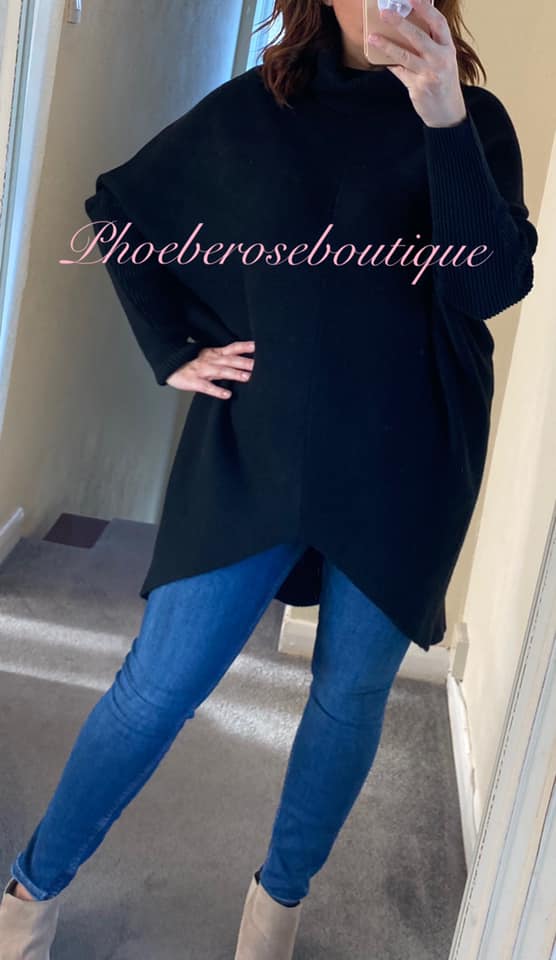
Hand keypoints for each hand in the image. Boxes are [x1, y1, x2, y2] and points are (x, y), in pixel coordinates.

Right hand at [166, 340, 254, 397]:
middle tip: (260, 366)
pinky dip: (217, 391)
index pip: (233, 348)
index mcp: (215, 353)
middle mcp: (211, 360)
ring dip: (234, 374)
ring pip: (221, 372)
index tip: (258, 346)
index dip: (245, 347)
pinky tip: (227, 395)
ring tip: (247, 378)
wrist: (169, 365)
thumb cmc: (192, 362)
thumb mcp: (209, 355)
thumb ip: (224, 357)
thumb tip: (243, 360)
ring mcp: (203, 370)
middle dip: (245, 362)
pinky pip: (207, 387)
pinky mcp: (194, 381)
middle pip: (231, 360)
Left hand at [368, 0, 466, 127]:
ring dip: (386, 45)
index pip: (438, 23)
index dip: (425, 8)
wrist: (447, 111)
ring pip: (404, 55)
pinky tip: (378, 58)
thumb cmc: (443, 81)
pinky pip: (399, 72)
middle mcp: (441, 59)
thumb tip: (407, 28)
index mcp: (449, 48)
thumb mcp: (443, 59)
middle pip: (418, 37)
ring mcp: (429, 74)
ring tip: (373, 37)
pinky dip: (390, 64)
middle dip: (400, 23)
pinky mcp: (418, 87)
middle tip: (386, 13)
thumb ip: (431, 45)